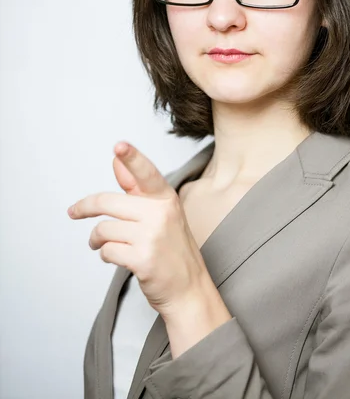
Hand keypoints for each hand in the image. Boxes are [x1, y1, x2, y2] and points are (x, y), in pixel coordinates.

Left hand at [67, 141, 207, 317]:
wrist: (188, 289)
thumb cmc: (172, 250)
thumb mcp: (160, 214)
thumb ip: (137, 188)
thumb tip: (117, 163)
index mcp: (165, 198)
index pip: (146, 173)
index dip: (132, 158)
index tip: (119, 146)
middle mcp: (161, 214)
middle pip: (108, 202)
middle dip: (85, 208)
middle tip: (74, 212)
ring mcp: (152, 236)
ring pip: (104, 229)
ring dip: (97, 239)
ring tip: (103, 244)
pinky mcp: (142, 258)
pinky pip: (107, 250)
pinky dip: (106, 255)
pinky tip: (116, 258)